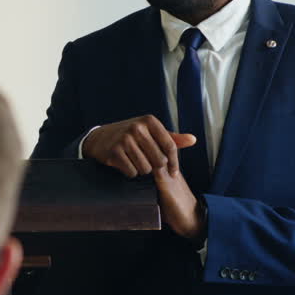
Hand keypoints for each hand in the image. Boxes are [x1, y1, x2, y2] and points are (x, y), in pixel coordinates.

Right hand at [83, 114, 204, 240]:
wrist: (100, 138)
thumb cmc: (131, 136)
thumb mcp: (151, 133)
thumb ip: (172, 138)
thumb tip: (193, 140)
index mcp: (149, 121)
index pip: (170, 146)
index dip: (174, 162)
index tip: (174, 173)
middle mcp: (137, 127)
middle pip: (159, 160)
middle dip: (156, 167)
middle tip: (148, 165)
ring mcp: (125, 139)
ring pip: (145, 168)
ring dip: (142, 170)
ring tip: (136, 163)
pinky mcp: (114, 151)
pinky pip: (132, 172)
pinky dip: (130, 172)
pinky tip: (126, 164)